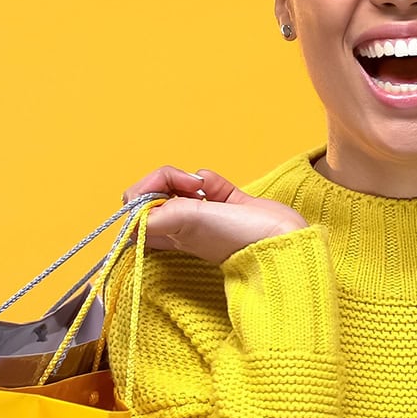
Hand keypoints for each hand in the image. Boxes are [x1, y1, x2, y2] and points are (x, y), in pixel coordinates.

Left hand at [123, 166, 308, 264]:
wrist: (280, 239)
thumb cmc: (234, 238)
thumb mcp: (186, 223)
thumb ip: (157, 215)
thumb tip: (138, 212)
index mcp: (170, 236)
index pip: (136, 214)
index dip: (144, 195)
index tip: (163, 194)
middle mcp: (183, 227)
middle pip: (157, 195)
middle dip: (167, 180)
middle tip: (187, 186)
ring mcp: (206, 215)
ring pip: (182, 187)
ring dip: (188, 178)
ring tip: (204, 188)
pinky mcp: (229, 205)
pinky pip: (210, 185)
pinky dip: (211, 180)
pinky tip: (218, 188)